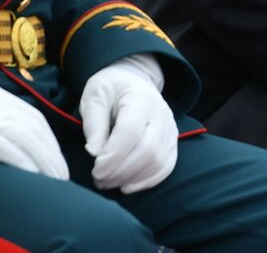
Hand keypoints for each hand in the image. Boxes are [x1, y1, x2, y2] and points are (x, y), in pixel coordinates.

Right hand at [0, 84, 67, 178]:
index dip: (48, 139)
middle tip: (62, 174)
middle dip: (53, 153)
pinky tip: (34, 175)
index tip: (55, 156)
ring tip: (55, 179)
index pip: (34, 118)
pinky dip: (25, 162)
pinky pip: (8, 150)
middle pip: (37, 130)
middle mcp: (0, 105)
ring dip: (46, 161)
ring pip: (29, 140)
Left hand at [80, 55, 177, 193]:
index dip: (113, 156)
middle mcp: (161, 112)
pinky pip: (166, 166)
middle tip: (98, 179)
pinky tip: (127, 186)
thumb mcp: (94, 98)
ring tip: (107, 182)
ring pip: (158, 161)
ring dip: (131, 178)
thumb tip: (94, 153)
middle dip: (120, 171)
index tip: (95, 169)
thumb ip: (94, 124)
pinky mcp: (172, 141)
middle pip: (147, 150)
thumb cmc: (110, 91)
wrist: (132, 81)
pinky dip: (147, 181)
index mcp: (140, 97)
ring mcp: (170, 127)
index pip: (131, 132)